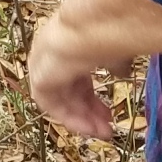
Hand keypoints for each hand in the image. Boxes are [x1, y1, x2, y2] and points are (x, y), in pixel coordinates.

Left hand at [27, 14, 117, 138]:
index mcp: (69, 44)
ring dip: (81, 118)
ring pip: (61, 99)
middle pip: (69, 90)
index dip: (91, 97)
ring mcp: (43, 65)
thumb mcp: (115, 52)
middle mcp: (53, 54)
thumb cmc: (107, 34)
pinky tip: (88, 129)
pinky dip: (69, 117)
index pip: (77, 76)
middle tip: (106, 127)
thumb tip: (122, 73)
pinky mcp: (38, 78)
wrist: (90, 29)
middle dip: (88, 111)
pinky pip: (51, 104)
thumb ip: (116, 64)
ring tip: (101, 133)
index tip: (108, 112)